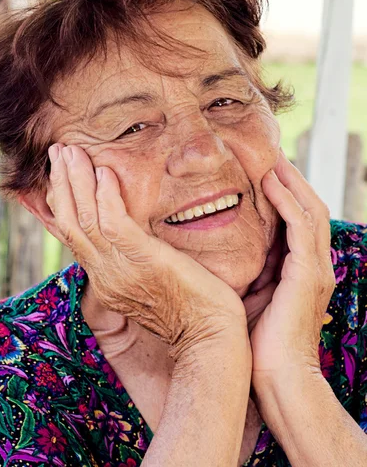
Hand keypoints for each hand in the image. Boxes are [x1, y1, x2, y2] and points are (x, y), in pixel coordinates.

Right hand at [47, 144, 247, 360]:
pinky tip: (104, 172)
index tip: (59, 173)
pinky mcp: (143, 260)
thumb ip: (135, 257)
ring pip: (84, 218)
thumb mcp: (151, 280)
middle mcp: (105, 274)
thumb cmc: (191, 307)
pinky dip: (105, 197)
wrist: (210, 339)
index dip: (62, 200)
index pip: (72, 234)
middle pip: (70, 222)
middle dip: (61, 183)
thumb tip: (133, 234)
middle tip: (58, 150)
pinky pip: (114, 224)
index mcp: (106, 277)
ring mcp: (120, 269)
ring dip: (76, 181)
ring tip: (71, 150)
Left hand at [245, 151, 334, 378]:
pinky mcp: (307, 275)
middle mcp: (312, 264)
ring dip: (290, 181)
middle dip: (289, 178)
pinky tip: (270, 182)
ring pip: (308, 209)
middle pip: (307, 206)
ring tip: (271, 156)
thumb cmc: (259, 344)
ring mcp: (314, 269)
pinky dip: (286, 201)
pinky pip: (300, 227)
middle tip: (269, 152)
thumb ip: (247, 271)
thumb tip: (219, 250)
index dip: (282, 192)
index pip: (295, 219)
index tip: (261, 169)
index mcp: (300, 269)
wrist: (277, 381)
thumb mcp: (252, 297)